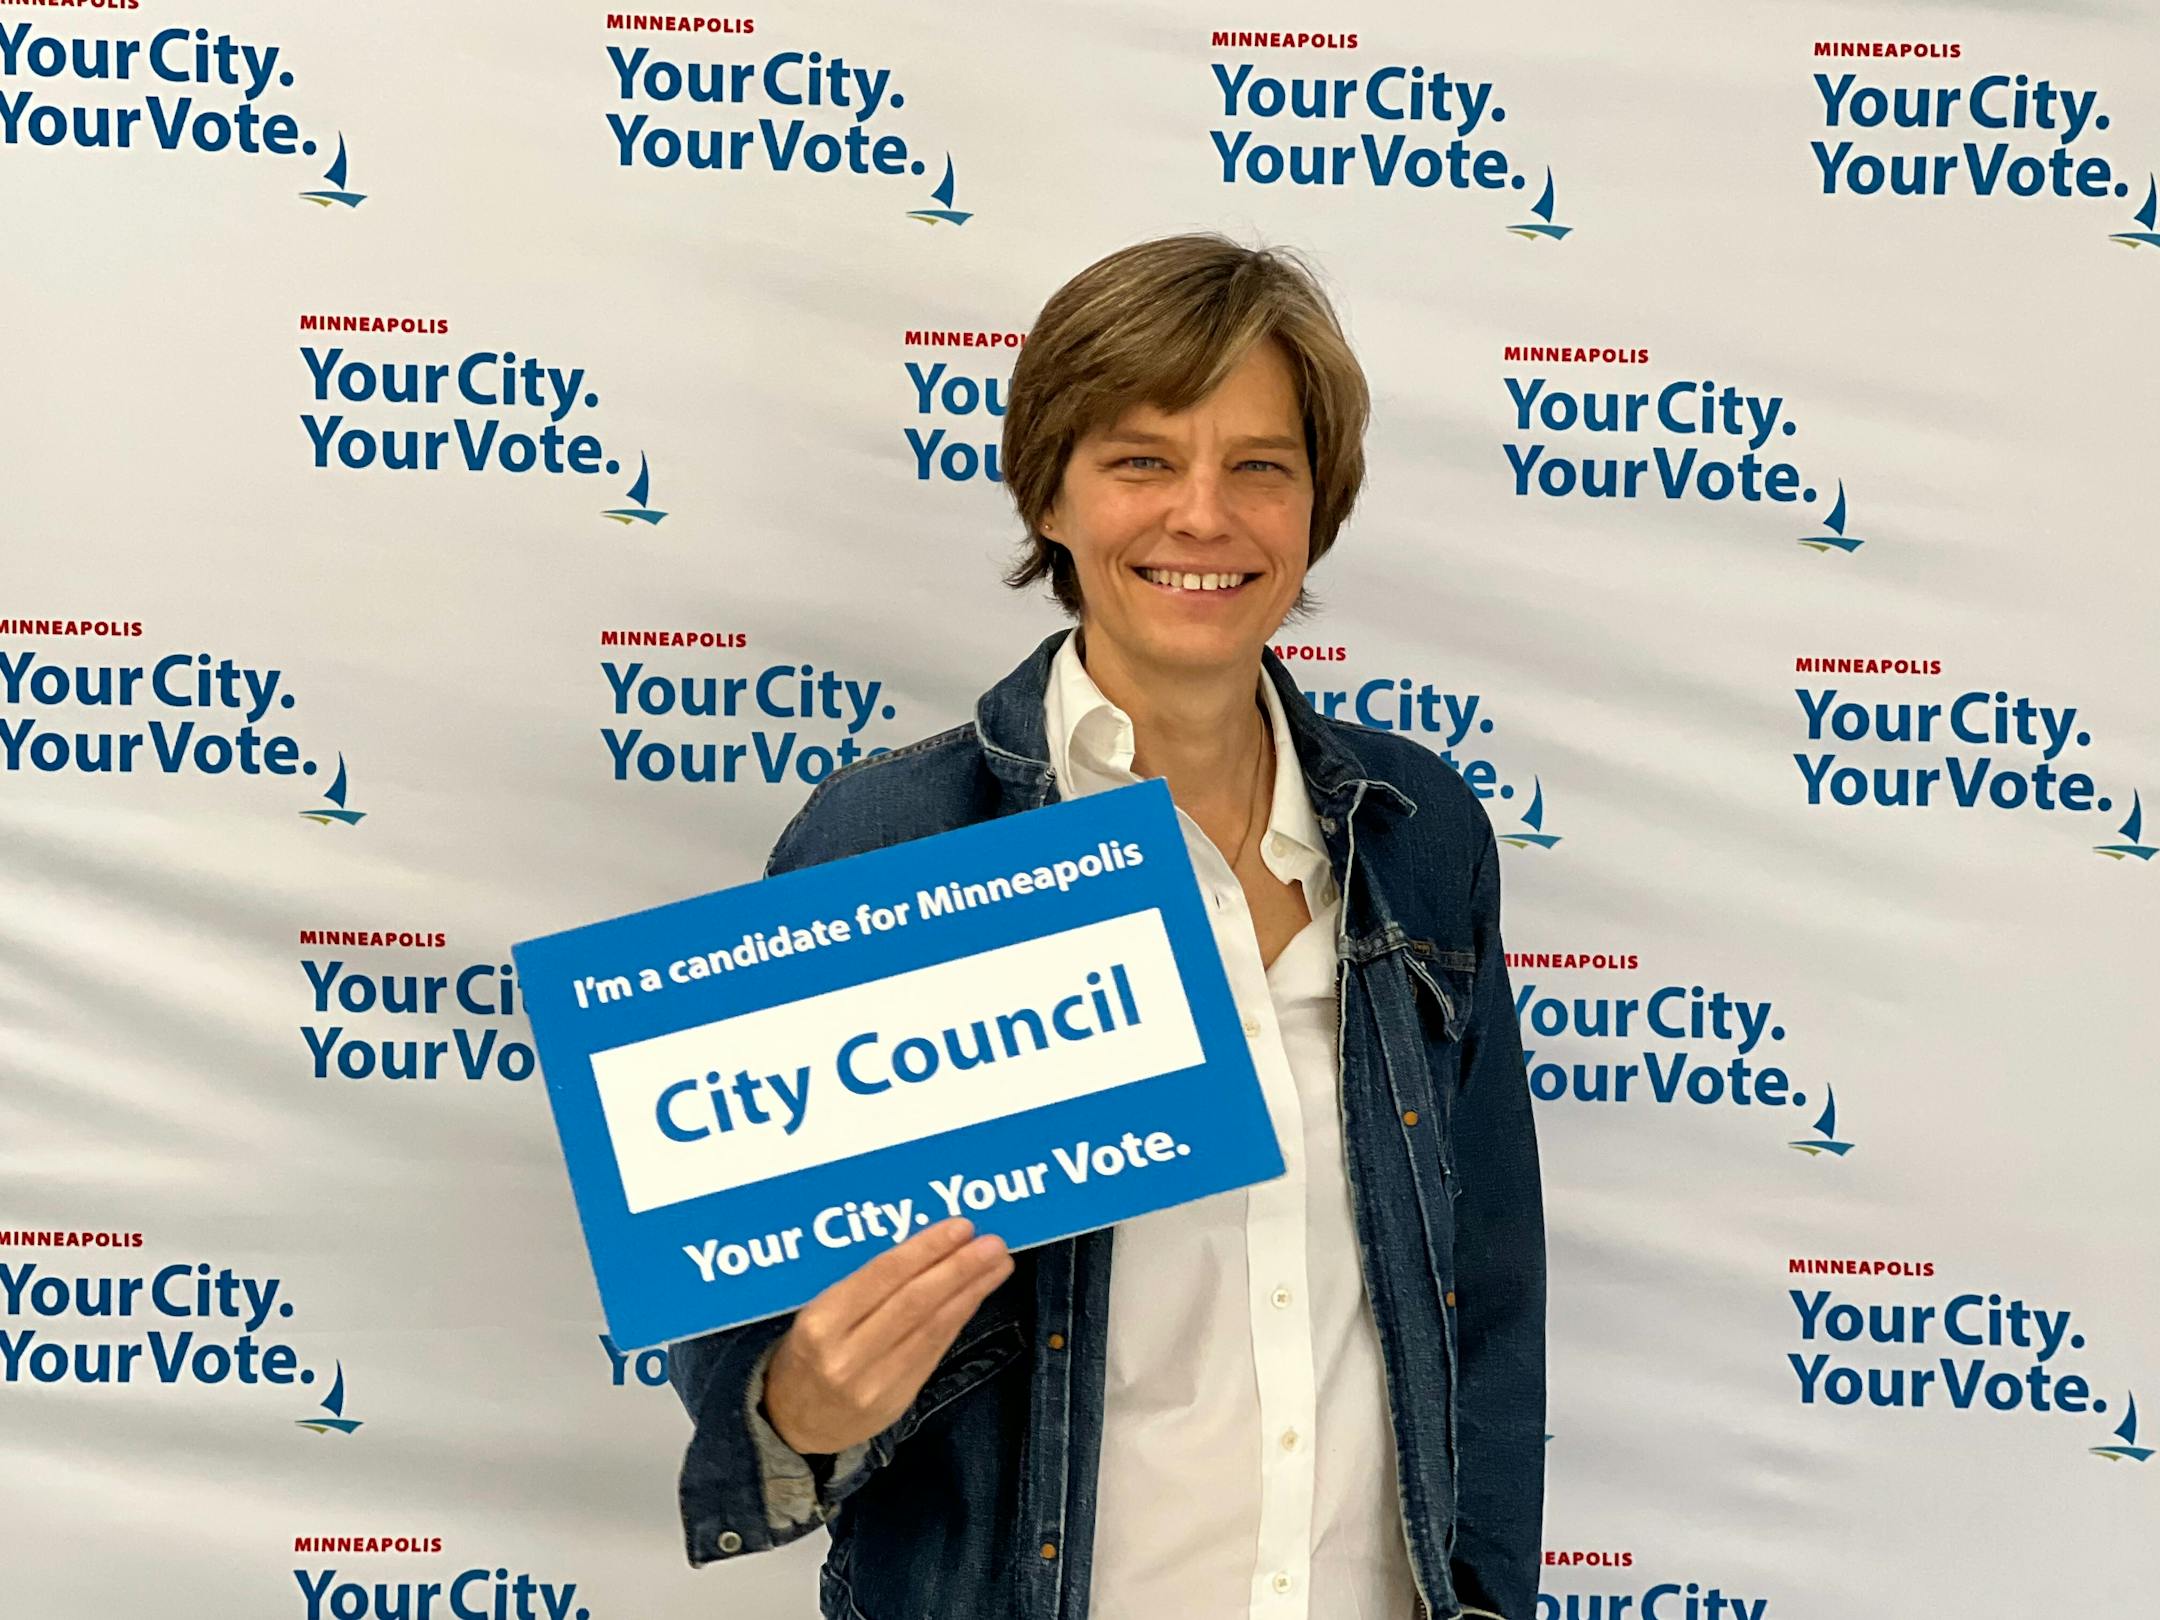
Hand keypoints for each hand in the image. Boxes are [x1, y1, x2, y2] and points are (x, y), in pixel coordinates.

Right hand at [762, 1216, 1013, 1457]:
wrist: (790, 1423)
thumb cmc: (804, 1352)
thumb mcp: (814, 1313)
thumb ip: (860, 1285)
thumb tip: (923, 1245)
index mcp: (820, 1323)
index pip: (882, 1277)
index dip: (926, 1249)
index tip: (961, 1226)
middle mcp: (847, 1355)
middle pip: (914, 1303)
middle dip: (960, 1268)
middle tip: (993, 1243)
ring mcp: (874, 1384)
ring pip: (932, 1328)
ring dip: (971, 1292)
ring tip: (998, 1265)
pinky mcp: (896, 1402)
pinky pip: (933, 1352)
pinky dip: (958, 1319)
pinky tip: (976, 1296)